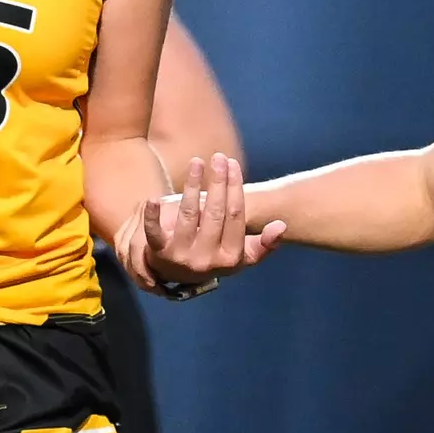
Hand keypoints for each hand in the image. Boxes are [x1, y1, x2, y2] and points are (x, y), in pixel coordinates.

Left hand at [126, 154, 284, 293]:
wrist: (176, 275)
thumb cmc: (213, 257)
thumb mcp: (240, 257)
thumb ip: (263, 245)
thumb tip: (281, 226)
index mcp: (230, 258)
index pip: (235, 216)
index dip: (235, 188)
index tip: (232, 165)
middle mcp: (206, 260)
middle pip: (215, 213)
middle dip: (218, 182)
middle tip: (219, 157)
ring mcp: (182, 257)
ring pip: (189, 215)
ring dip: (193, 186)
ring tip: (197, 163)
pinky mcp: (158, 253)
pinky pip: (154, 233)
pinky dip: (152, 216)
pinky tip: (154, 199)